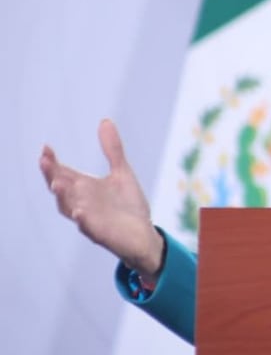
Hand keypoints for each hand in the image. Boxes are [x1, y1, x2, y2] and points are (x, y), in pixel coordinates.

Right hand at [41, 119, 163, 280]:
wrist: (143, 234)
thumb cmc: (127, 205)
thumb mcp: (122, 172)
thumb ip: (112, 149)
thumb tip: (105, 120)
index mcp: (84, 188)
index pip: (63, 173)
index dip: (53, 162)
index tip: (46, 147)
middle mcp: (81, 202)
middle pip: (61, 189)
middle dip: (51, 176)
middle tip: (44, 161)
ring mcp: (89, 219)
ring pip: (69, 208)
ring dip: (63, 196)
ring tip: (57, 183)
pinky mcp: (101, 233)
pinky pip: (88, 228)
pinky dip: (83, 220)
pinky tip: (80, 212)